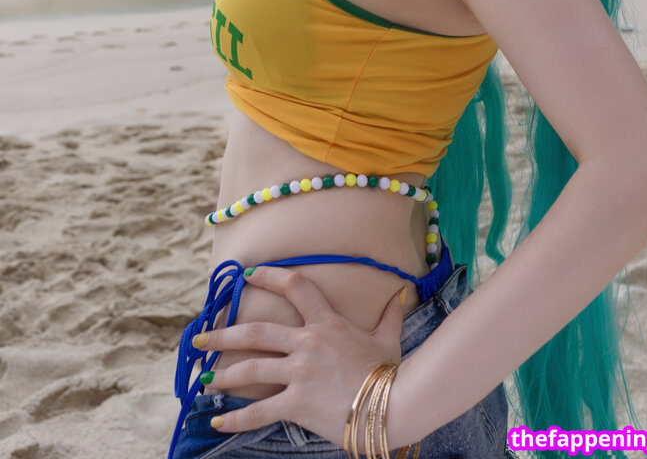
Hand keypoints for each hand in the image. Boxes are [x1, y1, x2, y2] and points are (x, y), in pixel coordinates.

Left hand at [193, 264, 407, 446]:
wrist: (394, 404)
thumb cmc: (390, 371)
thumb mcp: (388, 338)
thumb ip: (388, 316)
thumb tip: (399, 296)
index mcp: (326, 323)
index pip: (295, 287)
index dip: (270, 276)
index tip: (249, 274)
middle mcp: (307, 343)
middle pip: (255, 332)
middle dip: (222, 334)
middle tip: (199, 337)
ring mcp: (300, 373)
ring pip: (251, 369)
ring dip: (222, 374)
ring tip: (203, 379)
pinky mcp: (298, 403)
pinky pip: (260, 411)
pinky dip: (236, 418)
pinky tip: (218, 421)